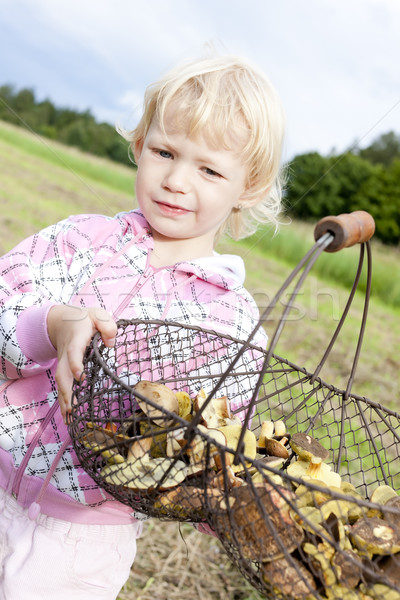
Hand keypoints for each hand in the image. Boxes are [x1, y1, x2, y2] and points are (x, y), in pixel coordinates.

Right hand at [47, 305, 116, 420]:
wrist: (61, 320)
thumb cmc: (84, 319)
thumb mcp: (98, 314)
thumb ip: (107, 325)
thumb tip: (111, 343)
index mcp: (76, 339)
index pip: (74, 352)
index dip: (75, 364)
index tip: (80, 377)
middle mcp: (66, 353)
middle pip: (62, 373)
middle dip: (66, 391)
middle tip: (72, 408)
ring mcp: (63, 362)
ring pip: (60, 382)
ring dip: (64, 401)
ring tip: (69, 419)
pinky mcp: (64, 369)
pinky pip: (62, 385)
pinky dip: (64, 401)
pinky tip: (68, 415)